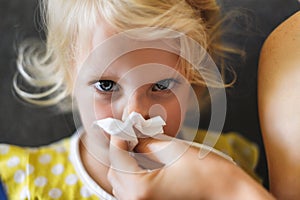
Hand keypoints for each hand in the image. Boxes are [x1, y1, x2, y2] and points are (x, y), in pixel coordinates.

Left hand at [108, 135, 273, 199]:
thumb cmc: (208, 173)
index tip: (124, 126)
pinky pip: (134, 190)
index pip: (117, 158)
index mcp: (141, 190)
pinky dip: (136, 175)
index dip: (119, 138)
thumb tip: (132, 134)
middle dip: (123, 151)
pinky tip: (147, 162)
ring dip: (128, 163)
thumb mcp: (173, 149)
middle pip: (117, 173)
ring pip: (123, 183)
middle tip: (132, 134)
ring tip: (140, 146)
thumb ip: (146, 141)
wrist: (229, 194)